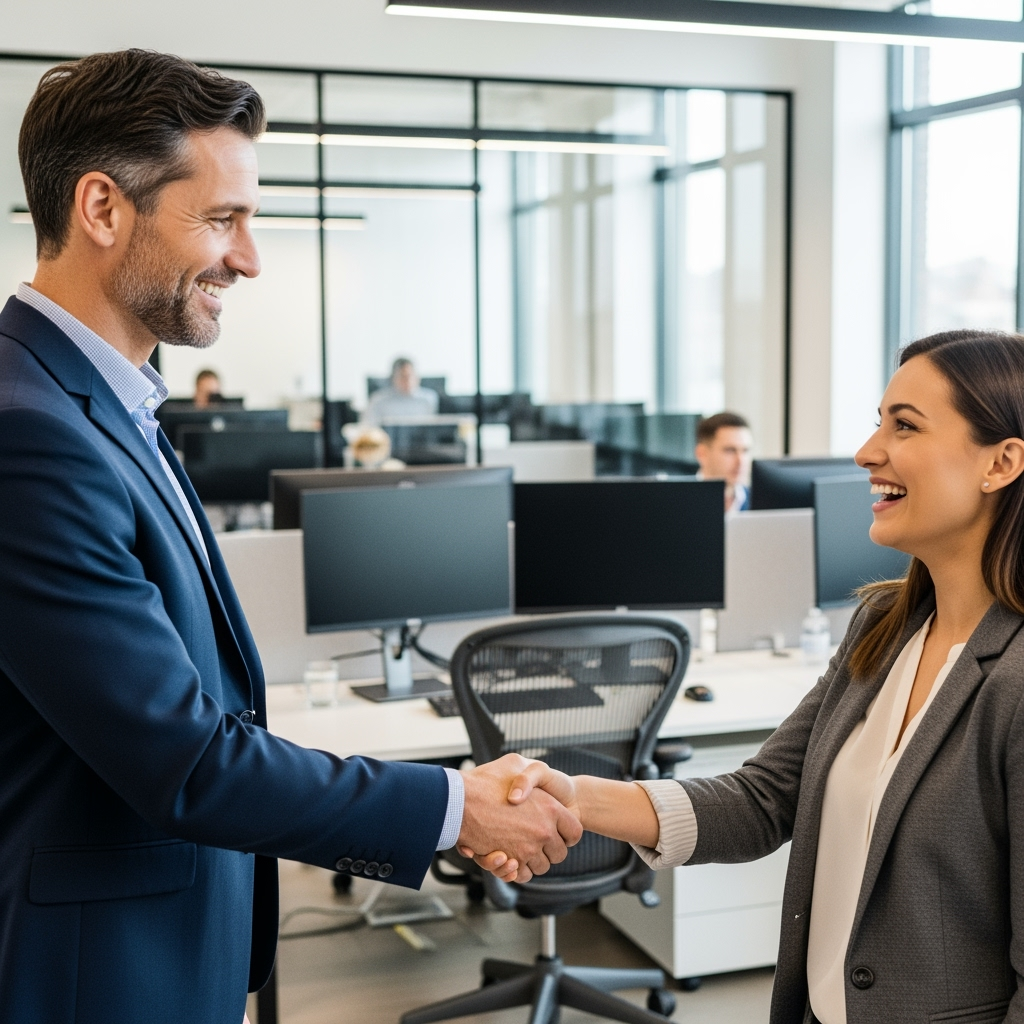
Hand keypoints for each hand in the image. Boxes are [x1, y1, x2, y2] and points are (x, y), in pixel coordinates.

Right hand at [455, 754, 581, 882]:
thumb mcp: (515, 763)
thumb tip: (537, 786)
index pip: (574, 832)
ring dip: (532, 860)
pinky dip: (517, 871)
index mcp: (551, 808)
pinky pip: (522, 875)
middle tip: (536, 840)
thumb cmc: (485, 781)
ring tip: (519, 846)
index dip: (567, 834)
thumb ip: (530, 774)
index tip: (558, 832)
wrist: (459, 801)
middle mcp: (543, 831)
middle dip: (550, 850)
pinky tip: (508, 857)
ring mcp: (527, 849)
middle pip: (560, 854)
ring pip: (541, 866)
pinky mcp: (510, 862)